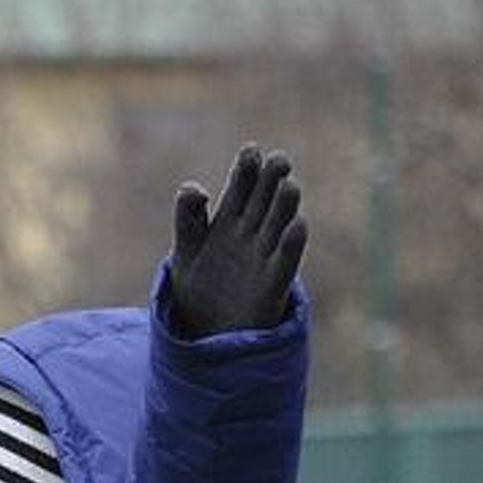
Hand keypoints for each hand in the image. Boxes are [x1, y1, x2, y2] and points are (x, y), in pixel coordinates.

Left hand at [168, 144, 308, 339]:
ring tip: (289, 185)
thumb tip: (193, 187)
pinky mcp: (271, 285)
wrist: (203, 333)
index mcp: (228, 221)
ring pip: (277, 226)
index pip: (240, 188)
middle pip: (263, 202)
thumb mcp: (185, 249)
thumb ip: (188, 218)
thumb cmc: (195, 286)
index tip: (251, 150)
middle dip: (270, 181)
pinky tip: (297, 226)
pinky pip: (284, 262)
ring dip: (284, 207)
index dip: (246, 170)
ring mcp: (263, 258)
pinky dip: (290, 245)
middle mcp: (250, 234)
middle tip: (278, 161)